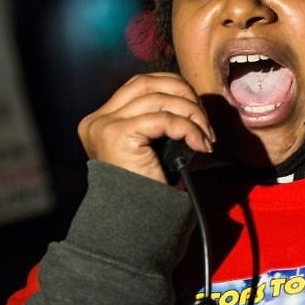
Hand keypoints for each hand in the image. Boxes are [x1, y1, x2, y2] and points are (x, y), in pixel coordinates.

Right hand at [77, 72, 215, 182]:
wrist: (137, 221)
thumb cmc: (148, 188)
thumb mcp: (151, 146)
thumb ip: (157, 119)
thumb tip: (190, 101)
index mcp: (102, 119)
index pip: (140, 84)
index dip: (173, 87)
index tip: (197, 108)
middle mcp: (98, 119)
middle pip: (148, 83)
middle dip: (184, 95)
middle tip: (204, 120)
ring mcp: (106, 125)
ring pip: (160, 100)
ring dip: (193, 114)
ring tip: (206, 136)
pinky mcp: (118, 134)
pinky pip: (165, 119)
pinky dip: (189, 128)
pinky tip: (201, 145)